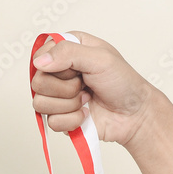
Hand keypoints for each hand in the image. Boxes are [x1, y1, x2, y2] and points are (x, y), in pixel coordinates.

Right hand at [31, 31, 155, 146]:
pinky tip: (86, 113)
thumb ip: (68, 53)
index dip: (56, 65)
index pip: (39, 56)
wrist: (135, 115)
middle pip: (37, 82)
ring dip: (69, 105)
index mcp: (66, 50)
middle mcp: (58, 72)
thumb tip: (39, 62)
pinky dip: (72, 120)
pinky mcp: (60, 117)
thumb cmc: (124, 82)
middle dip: (66, 87)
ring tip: (87, 99)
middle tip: (85, 85)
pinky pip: (51, 122)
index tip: (77, 67)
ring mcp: (57, 96)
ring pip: (40, 104)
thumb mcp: (100, 58)